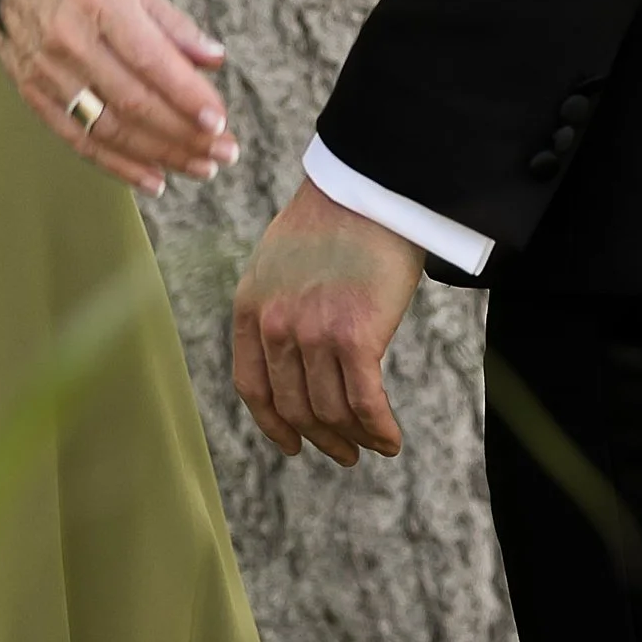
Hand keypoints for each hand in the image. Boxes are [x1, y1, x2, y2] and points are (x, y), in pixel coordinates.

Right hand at [0, 0, 236, 197]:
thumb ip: (173, 24)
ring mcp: (49, 74)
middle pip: (134, 101)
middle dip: (185, 133)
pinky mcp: (35, 97)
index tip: (219, 120)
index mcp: (101, 3)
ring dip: (161, 154)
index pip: (149, 59)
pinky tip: (155, 180)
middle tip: (224, 151)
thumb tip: (215, 59)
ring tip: (201, 167)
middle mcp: (71, 41)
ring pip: (110, 128)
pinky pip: (80, 141)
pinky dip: (120, 166)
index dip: (186, 94)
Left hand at [233, 179, 423, 465]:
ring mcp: (312, 333)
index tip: (292, 444)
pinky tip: (391, 439)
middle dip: (320, 439)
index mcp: (250, 308)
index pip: (253, 387)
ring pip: (330, 412)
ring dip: (353, 438)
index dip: (273, 425)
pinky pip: (364, 403)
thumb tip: (291, 350)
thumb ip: (276, 304)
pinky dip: (378, 429)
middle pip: (294, 407)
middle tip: (343, 453)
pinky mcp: (355, 337)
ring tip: (372, 446)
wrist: (368, 188)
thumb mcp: (279, 260)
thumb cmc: (334, 218)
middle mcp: (274, 326)